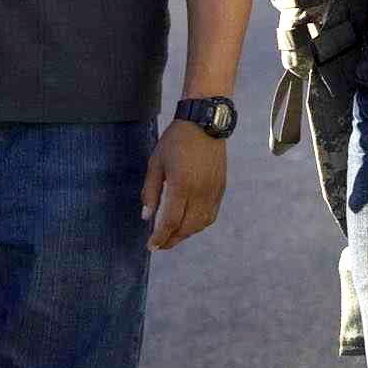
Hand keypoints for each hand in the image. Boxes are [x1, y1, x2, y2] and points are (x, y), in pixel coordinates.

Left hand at [142, 121, 226, 250]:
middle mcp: (200, 191)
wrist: (205, 121)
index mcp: (182, 185)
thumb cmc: (176, 140)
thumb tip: (146, 217)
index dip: (160, 237)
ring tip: (173, 235)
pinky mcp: (221, 187)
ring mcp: (213, 190)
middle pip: (187, 227)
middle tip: (159, 244)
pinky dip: (200, 224)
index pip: (170, 222)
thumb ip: (151, 192)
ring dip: (186, 233)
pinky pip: (211, 214)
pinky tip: (189, 222)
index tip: (151, 246)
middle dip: (172, 240)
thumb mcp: (156, 163)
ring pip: (201, 223)